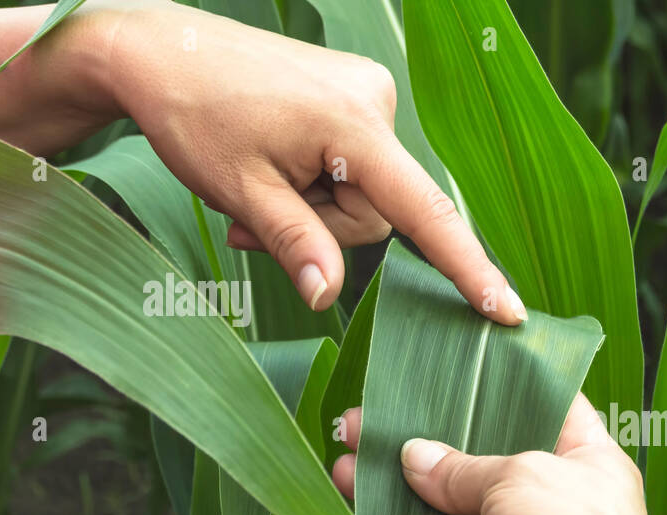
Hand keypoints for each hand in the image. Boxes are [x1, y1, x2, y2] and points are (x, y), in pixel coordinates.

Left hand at [42, 0, 524, 319]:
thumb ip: (298, 245)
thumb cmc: (193, 114)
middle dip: (324, 227)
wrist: (159, 49)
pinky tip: (275, 168)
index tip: (507, 311)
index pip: (425, 213)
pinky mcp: (357, 95)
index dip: (467, 268)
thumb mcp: (242, 192)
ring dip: (315, 207)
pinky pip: (356, 167)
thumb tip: (328, 297)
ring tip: (256, 191)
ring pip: (366, 195)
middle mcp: (376, 101)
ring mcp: (369, 94)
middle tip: (255, 220)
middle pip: (380, 213)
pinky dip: (318, 181)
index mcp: (354, 125)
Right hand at [333, 394, 659, 514]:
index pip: (560, 410)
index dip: (512, 387)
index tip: (464, 371)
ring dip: (409, 495)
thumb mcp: (520, 476)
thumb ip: (466, 465)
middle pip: (497, 469)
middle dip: (435, 448)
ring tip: (351, 469)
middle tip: (376, 427)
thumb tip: (415, 457)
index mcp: (603, 470)